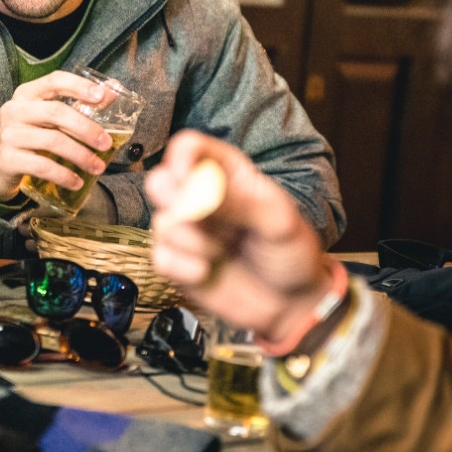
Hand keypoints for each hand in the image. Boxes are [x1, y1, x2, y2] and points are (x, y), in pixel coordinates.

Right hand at [0, 70, 111, 201]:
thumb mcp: (44, 116)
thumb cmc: (26, 135)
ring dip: (80, 156)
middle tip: (106, 143)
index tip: (103, 96)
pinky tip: (76, 182)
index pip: (54, 81)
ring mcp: (9, 135)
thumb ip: (75, 104)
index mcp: (26, 94)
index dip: (79, 86)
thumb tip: (114, 90)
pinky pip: (42, 166)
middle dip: (86, 128)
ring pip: (52, 141)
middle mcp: (15, 110)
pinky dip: (63, 175)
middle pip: (56, 112)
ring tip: (98, 167)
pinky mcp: (8, 160)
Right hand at [147, 131, 335, 345]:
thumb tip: (202, 191)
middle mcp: (199, 198)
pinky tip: (207, 272)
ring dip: (195, 242)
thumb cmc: (290, 252)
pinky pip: (161, 258)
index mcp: (226, 174)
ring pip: (162, 224)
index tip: (186, 176)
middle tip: (202, 216)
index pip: (189, 148)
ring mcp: (187, 231)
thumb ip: (240, 203)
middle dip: (176, 200)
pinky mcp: (179, 264)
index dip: (180, 157)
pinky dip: (184, 268)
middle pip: (160, 181)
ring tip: (224, 252)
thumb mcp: (279, 221)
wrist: (292, 303)